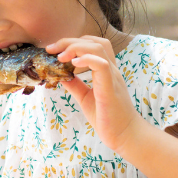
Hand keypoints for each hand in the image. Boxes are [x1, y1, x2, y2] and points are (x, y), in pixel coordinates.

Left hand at [48, 36, 141, 153]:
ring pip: (98, 48)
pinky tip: (73, 64)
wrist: (125, 136)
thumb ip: (75, 85)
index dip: (74, 42)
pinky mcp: (110, 88)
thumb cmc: (107, 118)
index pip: (94, 44)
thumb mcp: (85, 97)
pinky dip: (86, 59)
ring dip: (76, 47)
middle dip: (70, 41)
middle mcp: (111, 70)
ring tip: (60, 56)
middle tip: (51, 49)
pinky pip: (102, 65)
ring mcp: (112, 77)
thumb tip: (60, 75)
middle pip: (94, 42)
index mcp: (106, 71)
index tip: (55, 50)